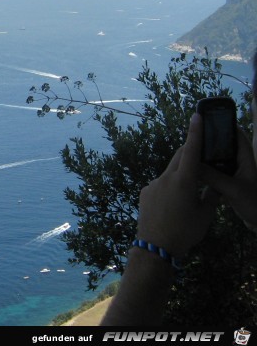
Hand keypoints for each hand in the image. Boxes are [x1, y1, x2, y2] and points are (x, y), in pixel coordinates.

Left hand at [135, 113, 217, 257]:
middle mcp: (166, 177)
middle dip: (190, 153)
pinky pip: (160, 183)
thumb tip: (217, 186)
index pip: (190, 151)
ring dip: (180, 174)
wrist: (155, 246)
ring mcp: (153, 184)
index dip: (195, 132)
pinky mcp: (145, 192)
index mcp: (183, 181)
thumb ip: (211, 196)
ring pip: (170, 172)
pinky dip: (170, 187)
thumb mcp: (205, 215)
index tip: (196, 115)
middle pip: (179, 158)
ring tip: (190, 191)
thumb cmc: (185, 231)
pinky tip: (173, 204)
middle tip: (201, 153)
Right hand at [200, 126, 256, 231]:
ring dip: (206, 157)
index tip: (206, 120)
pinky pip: (215, 172)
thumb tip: (190, 165)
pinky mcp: (229, 183)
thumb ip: (212, 176)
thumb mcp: (232, 189)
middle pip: (224, 145)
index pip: (237, 134)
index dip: (224, 125)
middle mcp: (240, 163)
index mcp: (246, 159)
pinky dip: (206, 170)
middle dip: (210, 141)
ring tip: (189, 153)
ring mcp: (235, 174)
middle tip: (191, 138)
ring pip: (218, 159)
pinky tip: (194, 172)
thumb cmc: (253, 203)